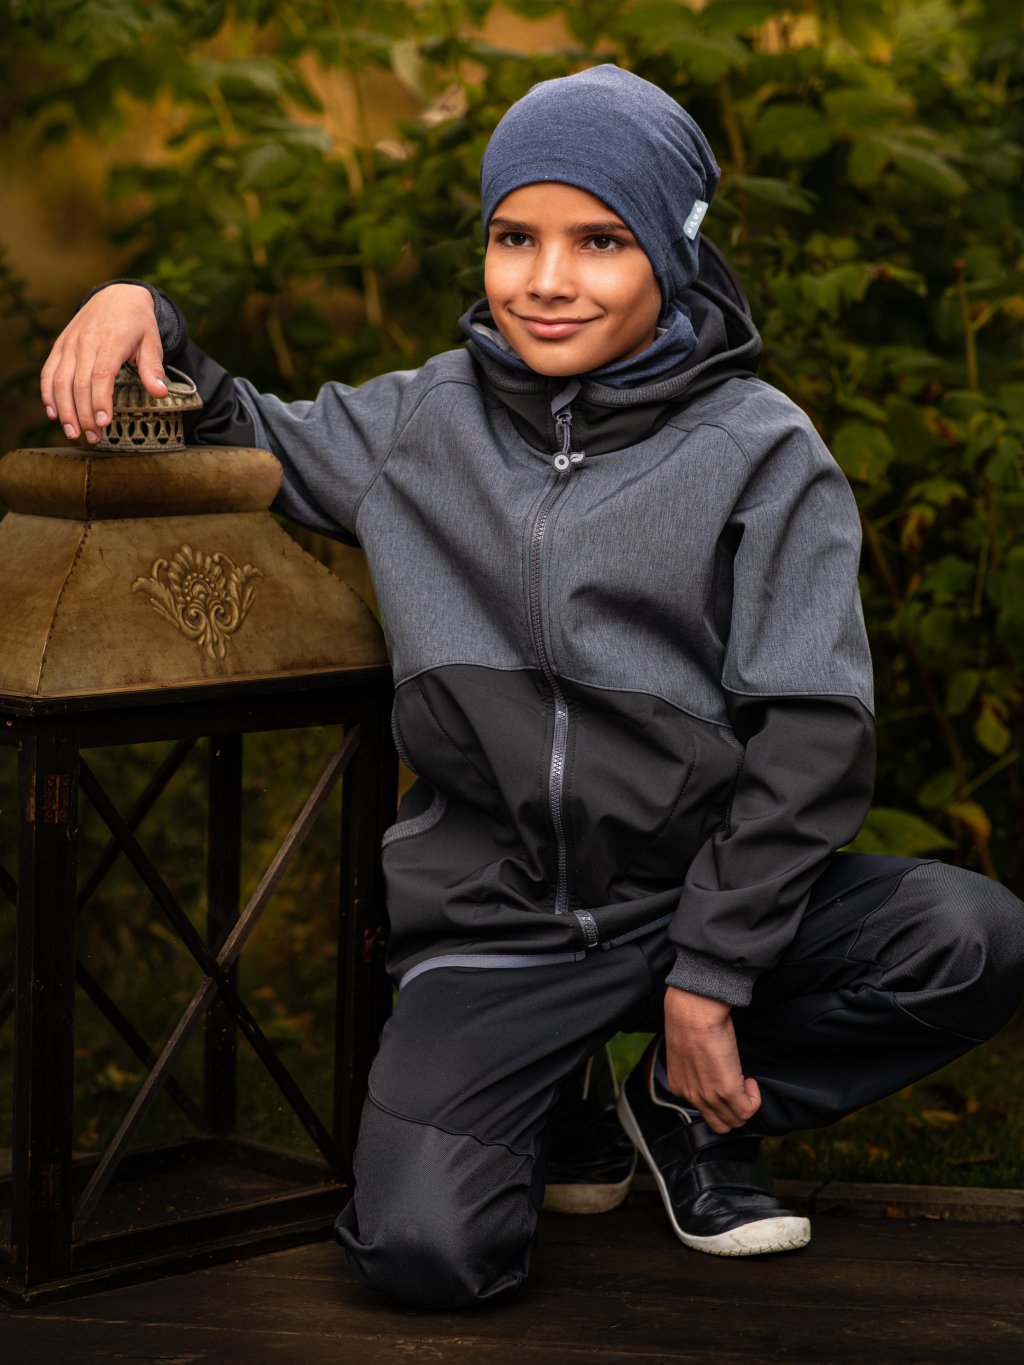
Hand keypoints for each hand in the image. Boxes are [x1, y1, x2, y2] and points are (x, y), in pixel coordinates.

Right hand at [40, 283, 165, 444]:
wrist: (117, 296)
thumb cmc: (137, 323)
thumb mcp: (152, 342)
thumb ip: (153, 368)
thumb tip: (160, 392)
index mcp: (111, 341)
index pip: (102, 375)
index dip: (100, 400)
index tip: (104, 422)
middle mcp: (86, 342)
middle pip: (79, 383)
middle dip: (84, 414)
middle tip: (93, 437)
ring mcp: (70, 344)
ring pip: (60, 380)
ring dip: (65, 409)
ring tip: (73, 432)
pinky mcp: (60, 346)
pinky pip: (49, 371)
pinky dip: (48, 393)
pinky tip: (53, 413)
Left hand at [663, 986, 760, 1133]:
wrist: (693, 1011)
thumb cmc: (690, 1020)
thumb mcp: (686, 1051)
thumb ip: (695, 1067)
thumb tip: (710, 1068)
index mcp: (679, 1087)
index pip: (703, 1111)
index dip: (719, 1099)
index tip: (726, 1082)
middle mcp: (691, 1097)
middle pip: (719, 1124)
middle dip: (733, 1111)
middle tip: (740, 1090)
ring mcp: (709, 1097)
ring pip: (734, 1121)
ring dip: (745, 1105)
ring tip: (745, 1083)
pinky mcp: (726, 1091)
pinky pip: (747, 1110)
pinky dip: (754, 1099)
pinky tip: (751, 1081)